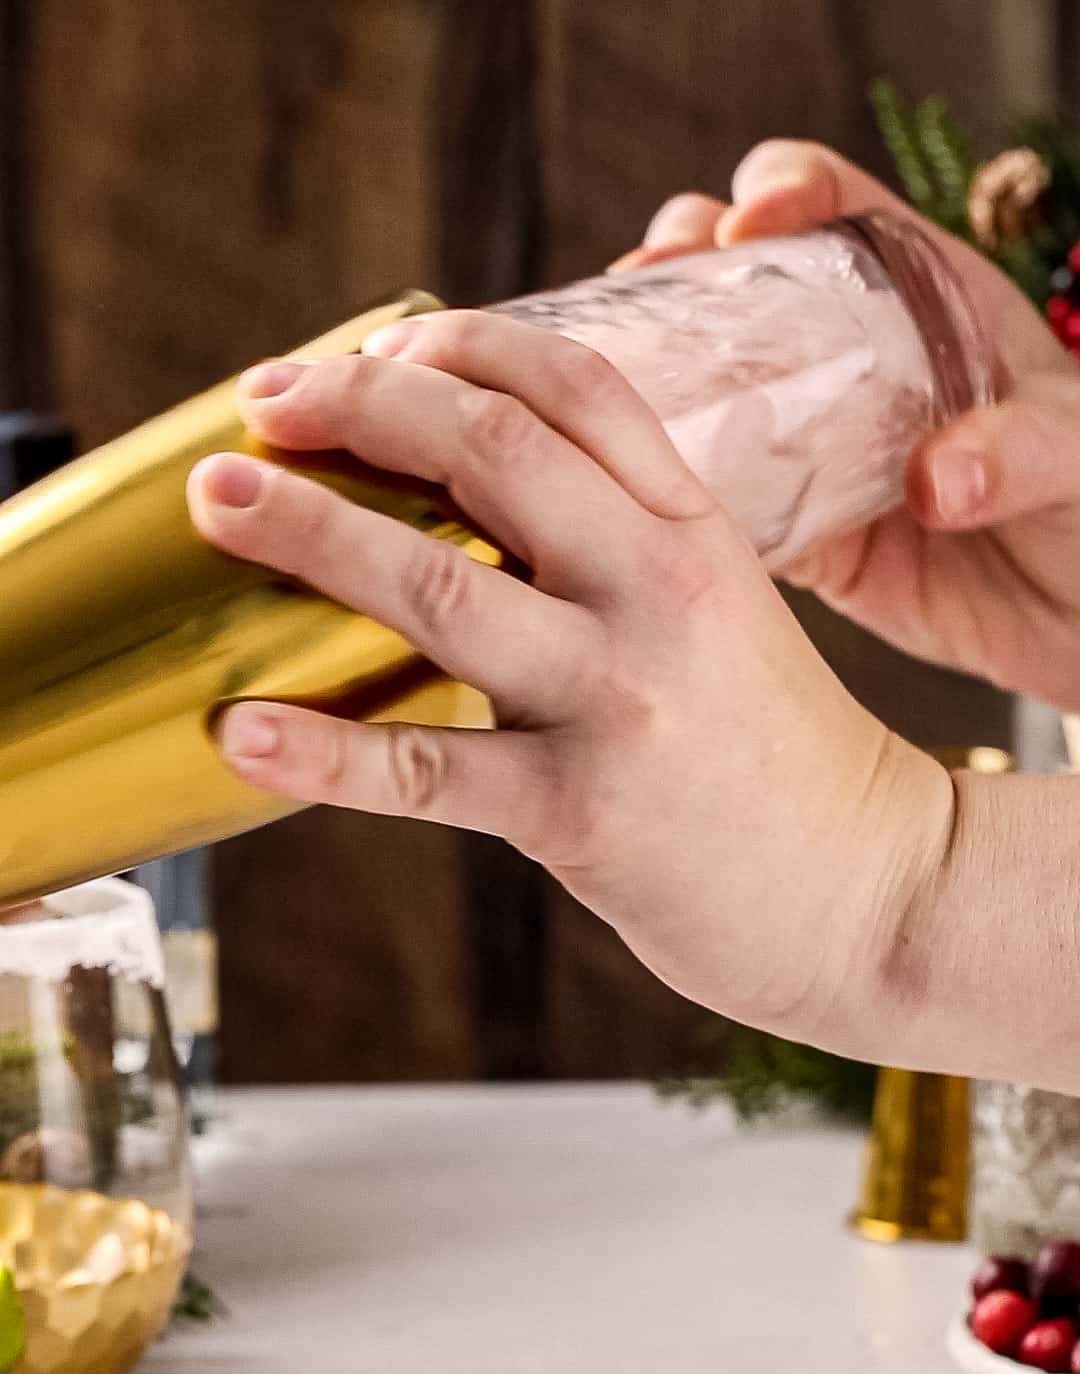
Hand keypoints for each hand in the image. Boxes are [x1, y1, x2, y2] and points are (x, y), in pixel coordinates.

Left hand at [187, 315, 948, 1057]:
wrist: (865, 890)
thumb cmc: (770, 754)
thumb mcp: (721, 612)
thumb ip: (621, 547)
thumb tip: (466, 504)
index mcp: (694, 530)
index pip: (574, 386)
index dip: (454, 345)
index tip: (360, 352)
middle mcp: (658, 592)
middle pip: (491, 451)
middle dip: (359, 405)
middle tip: (260, 405)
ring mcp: (618, 699)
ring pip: (441, 587)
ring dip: (312, 532)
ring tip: (217, 502)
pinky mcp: (579, 808)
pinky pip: (427, 770)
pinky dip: (325, 751)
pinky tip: (243, 729)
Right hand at [634, 143, 1079, 708]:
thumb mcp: (1077, 455)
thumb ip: (1018, 448)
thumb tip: (938, 478)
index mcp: (923, 303)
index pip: (840, 210)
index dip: (783, 194)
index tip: (748, 221)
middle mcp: (854, 367)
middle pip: (742, 286)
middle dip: (678, 270)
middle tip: (643, 283)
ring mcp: (817, 452)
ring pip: (712, 395)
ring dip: (654, 382)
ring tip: (606, 383)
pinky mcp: (803, 542)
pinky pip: (724, 514)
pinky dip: (675, 503)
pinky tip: (633, 497)